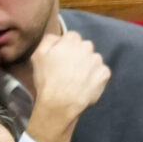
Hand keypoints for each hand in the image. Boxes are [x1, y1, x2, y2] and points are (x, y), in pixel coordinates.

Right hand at [24, 26, 112, 141]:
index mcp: (69, 41)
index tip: (61, 62)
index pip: (72, 38)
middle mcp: (86, 47)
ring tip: (74, 83)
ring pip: (93, 61)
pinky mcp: (105, 74)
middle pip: (84, 48)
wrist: (59, 104)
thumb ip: (47, 42)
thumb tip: (55, 37)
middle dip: (78, 59)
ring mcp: (97, 61)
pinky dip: (95, 80)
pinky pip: (101, 74)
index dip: (66, 50)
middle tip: (67, 74)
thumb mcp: (37, 57)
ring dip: (87, 69)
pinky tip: (84, 88)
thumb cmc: (44, 82)